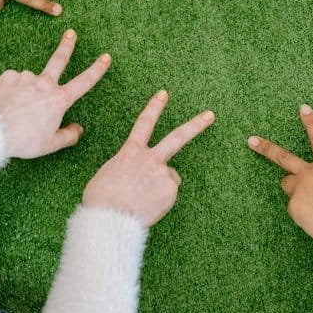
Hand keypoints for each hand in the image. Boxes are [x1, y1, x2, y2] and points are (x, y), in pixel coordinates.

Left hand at [0, 29, 111, 157]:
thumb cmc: (24, 139)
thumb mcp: (51, 144)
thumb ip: (68, 136)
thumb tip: (78, 129)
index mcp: (59, 99)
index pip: (84, 82)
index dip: (97, 69)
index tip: (105, 57)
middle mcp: (44, 84)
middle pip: (59, 60)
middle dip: (67, 45)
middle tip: (70, 33)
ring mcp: (26, 77)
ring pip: (30, 81)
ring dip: (27, 90)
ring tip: (17, 109)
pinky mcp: (8, 77)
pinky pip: (13, 82)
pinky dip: (12, 91)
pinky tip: (6, 103)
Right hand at [82, 91, 214, 226]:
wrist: (110, 218)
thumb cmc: (101, 199)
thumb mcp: (107, 175)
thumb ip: (126, 169)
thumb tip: (136, 176)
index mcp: (131, 152)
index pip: (144, 123)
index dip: (154, 107)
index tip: (163, 94)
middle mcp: (150, 159)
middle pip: (177, 137)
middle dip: (195, 125)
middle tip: (210, 115)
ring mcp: (163, 173)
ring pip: (169, 177)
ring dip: (160, 186)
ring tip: (143, 200)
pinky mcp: (170, 191)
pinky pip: (168, 195)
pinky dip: (160, 202)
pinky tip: (148, 207)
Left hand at [248, 105, 312, 250]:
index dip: (311, 122)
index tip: (303, 108)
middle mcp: (311, 173)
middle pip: (283, 157)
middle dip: (266, 148)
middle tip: (251, 140)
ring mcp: (299, 188)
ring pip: (289, 186)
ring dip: (295, 191)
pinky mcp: (293, 207)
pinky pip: (296, 210)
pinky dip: (304, 215)